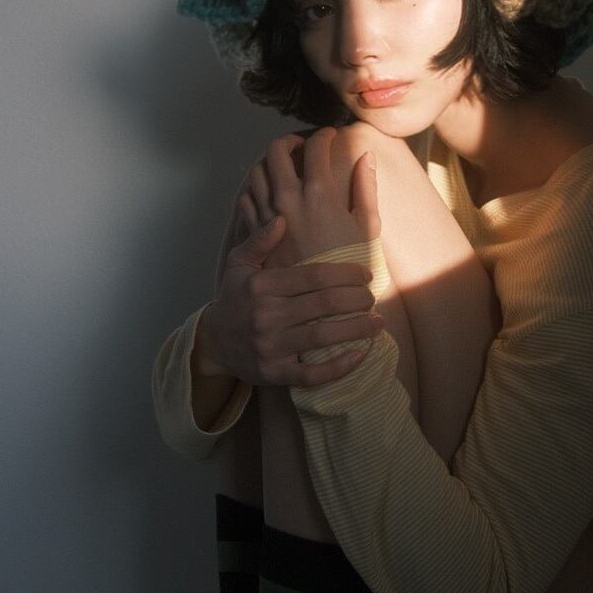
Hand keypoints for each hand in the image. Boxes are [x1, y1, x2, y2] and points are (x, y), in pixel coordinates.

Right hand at [196, 210, 384, 387]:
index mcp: (261, 286)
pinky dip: (340, 367)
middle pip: (324, 304)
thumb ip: (260, 240)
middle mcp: (266, 315)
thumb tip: (282, 219)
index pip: (314, 275)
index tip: (366, 274)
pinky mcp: (274, 373)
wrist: (213, 341)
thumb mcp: (239, 264)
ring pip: (323, 336)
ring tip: (378, 322)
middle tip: (372, 297)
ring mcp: (270, 346)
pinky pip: (312, 374)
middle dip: (357, 299)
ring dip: (357, 329)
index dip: (346, 273)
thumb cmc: (234, 298)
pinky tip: (361, 355)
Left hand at [238, 128, 379, 269]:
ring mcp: (268, 216)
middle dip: (290, 140)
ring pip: (257, 171)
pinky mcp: (257, 234)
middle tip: (303, 145)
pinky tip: (270, 192)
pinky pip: (246, 199)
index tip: (331, 135)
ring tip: (285, 166)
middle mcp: (288, 199)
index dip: (325, 135)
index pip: (315, 146)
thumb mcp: (367, 225)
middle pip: (276, 149)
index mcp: (318, 193)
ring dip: (270, 162)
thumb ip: (366, 187)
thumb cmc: (351, 265)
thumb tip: (367, 156)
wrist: (324, 303)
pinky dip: (257, 189)